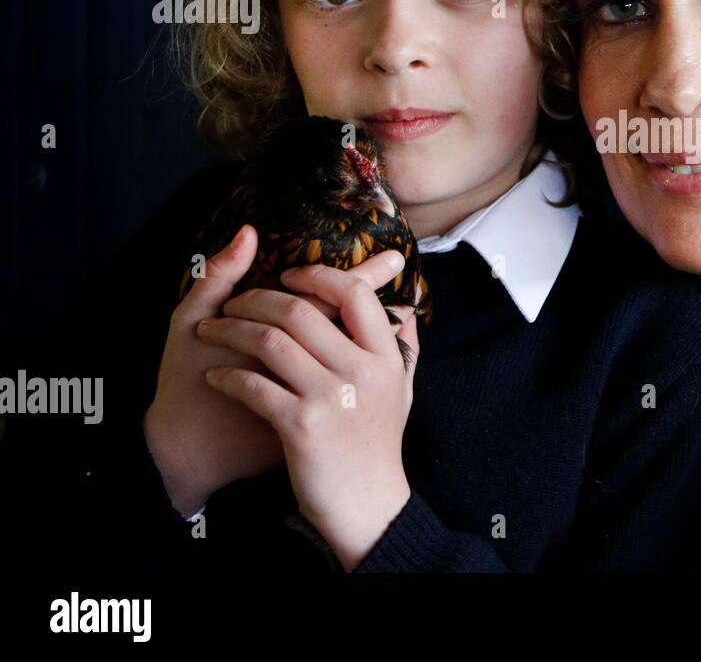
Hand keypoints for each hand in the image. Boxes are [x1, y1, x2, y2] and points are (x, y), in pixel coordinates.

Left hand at [145, 228, 418, 518]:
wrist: (369, 507)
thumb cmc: (379, 447)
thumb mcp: (403, 392)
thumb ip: (404, 349)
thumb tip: (406, 311)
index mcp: (385, 358)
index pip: (354, 294)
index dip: (318, 275)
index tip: (289, 274)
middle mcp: (361, 371)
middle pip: (302, 311)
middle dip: (257, 298)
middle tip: (235, 301)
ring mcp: (331, 398)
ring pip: (271, 341)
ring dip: (231, 330)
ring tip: (212, 330)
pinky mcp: (301, 426)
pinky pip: (254, 386)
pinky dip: (228, 377)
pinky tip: (215, 377)